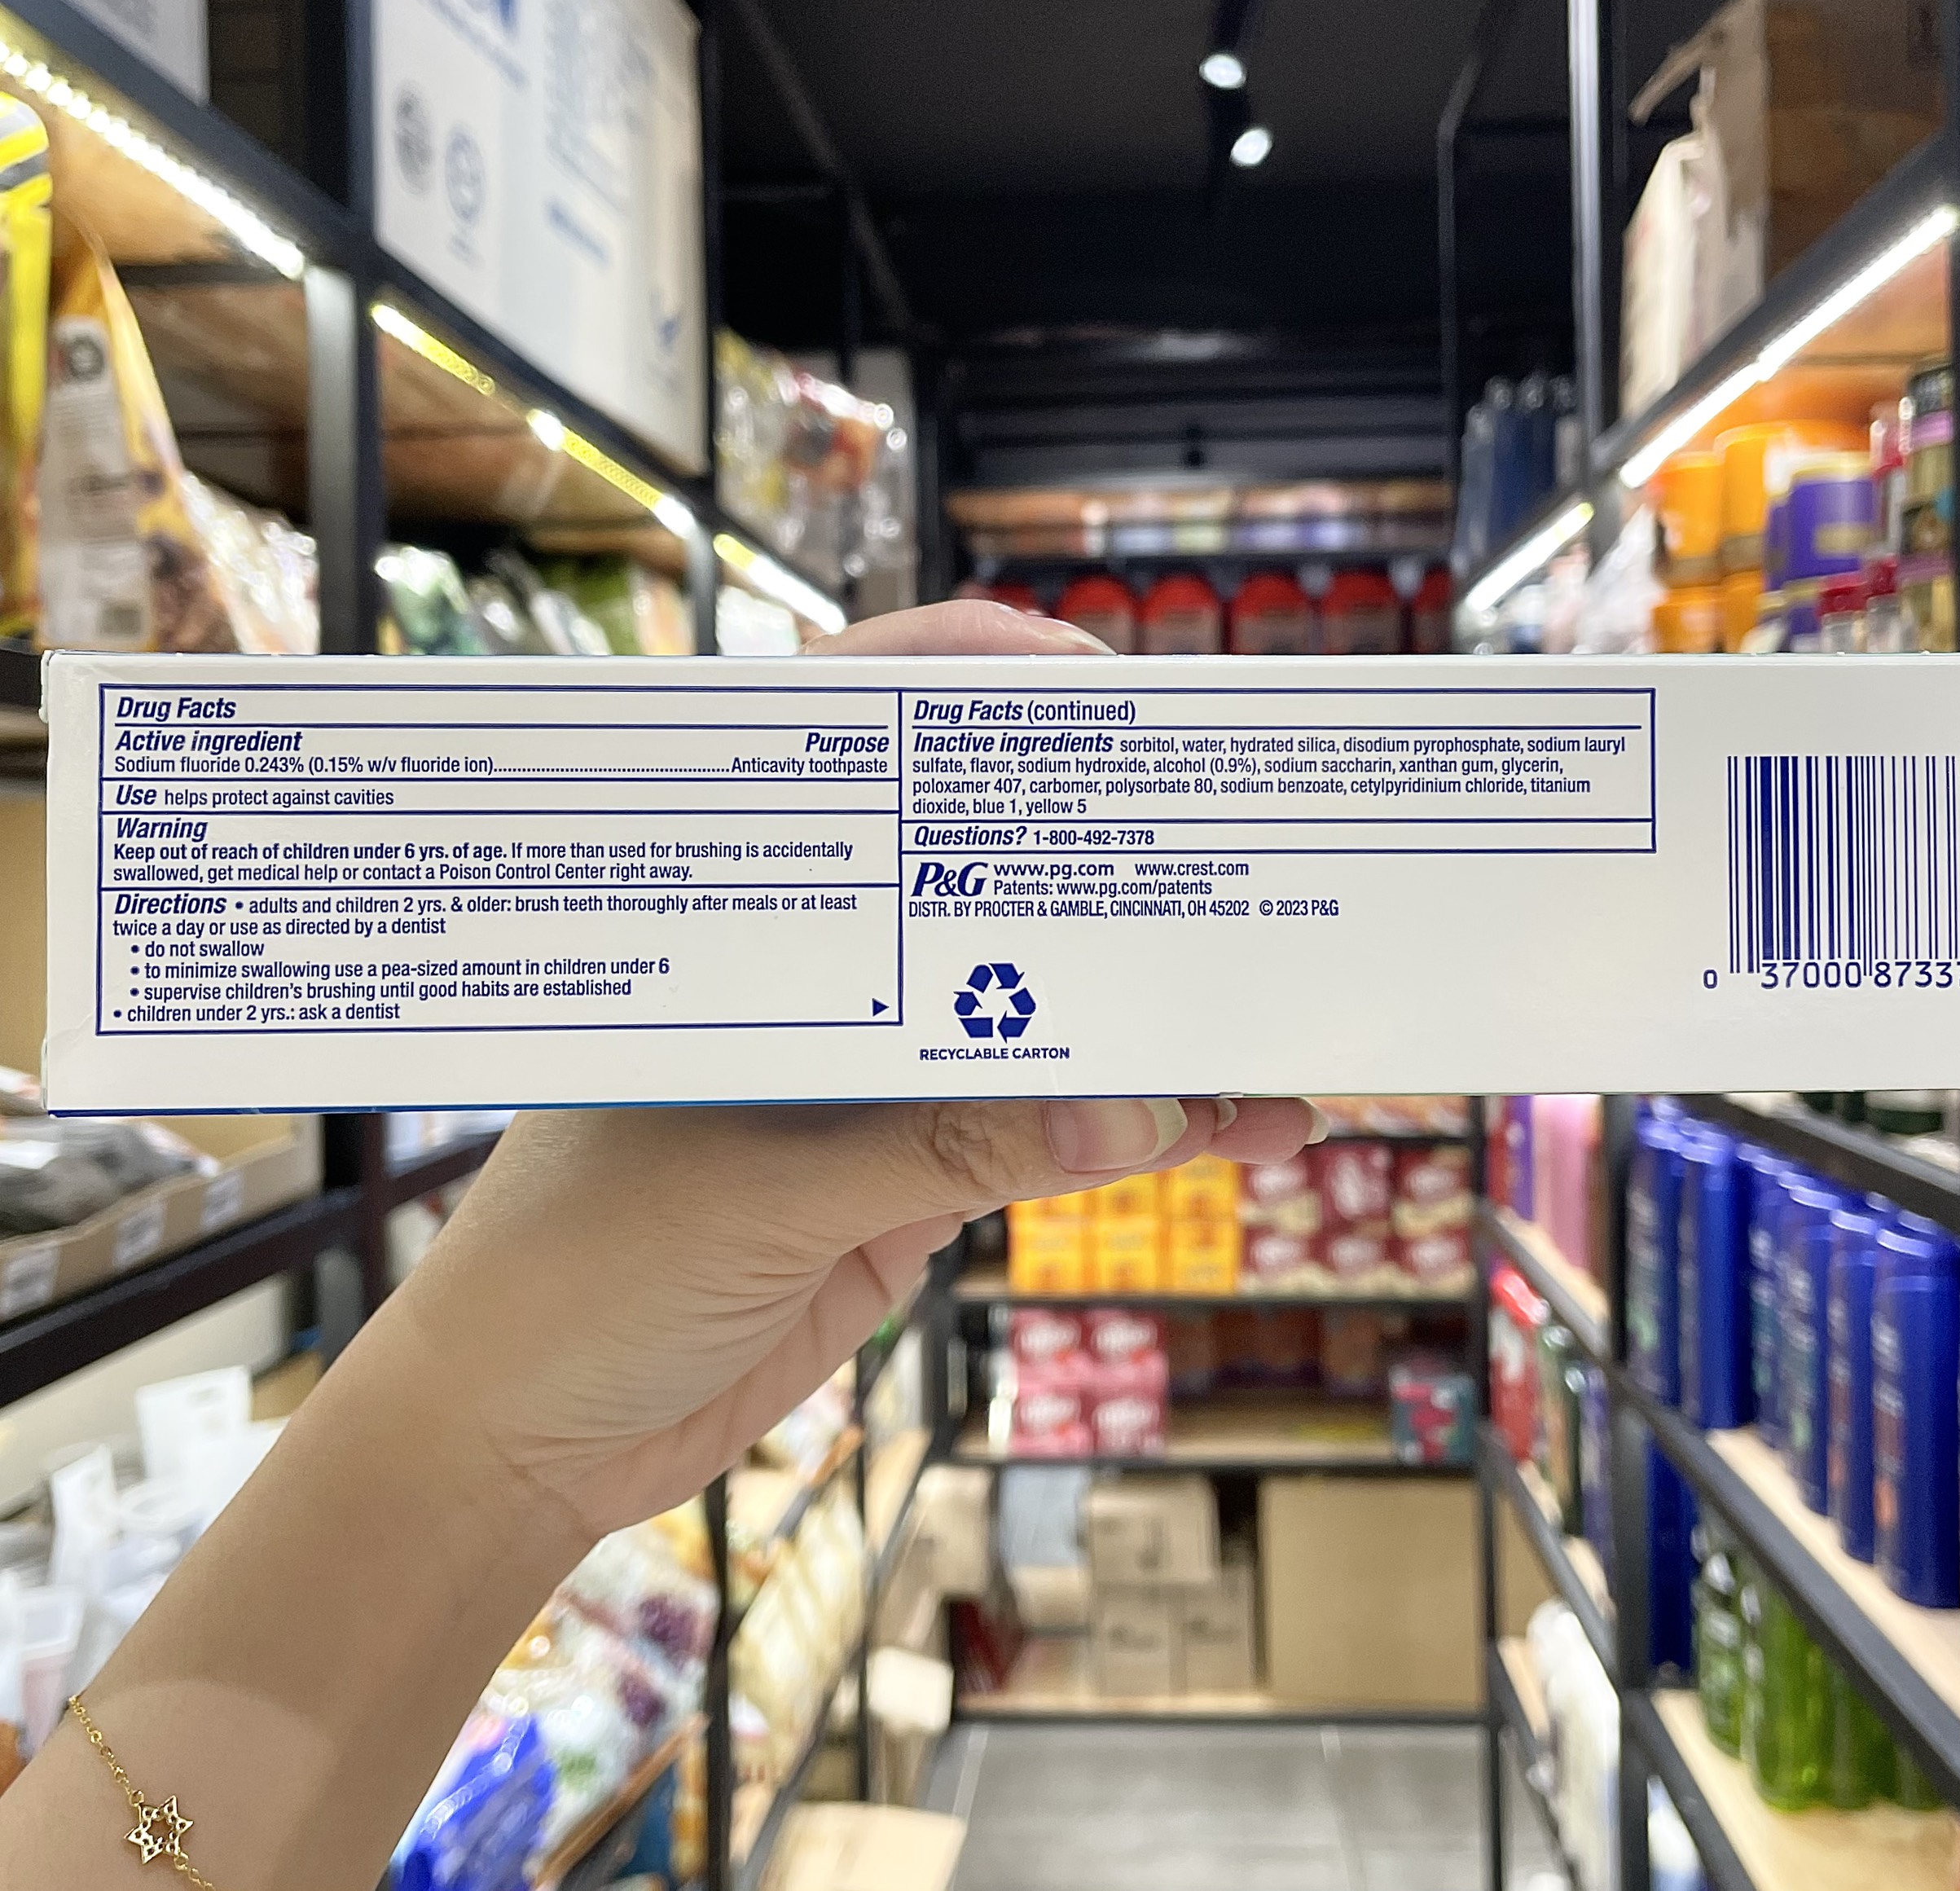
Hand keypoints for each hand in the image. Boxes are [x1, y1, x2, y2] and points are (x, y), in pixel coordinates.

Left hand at [385, 601, 1319, 1543]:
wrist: (517, 1441)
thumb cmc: (571, 1272)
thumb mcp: (761, 1193)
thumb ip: (945, 1148)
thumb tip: (1137, 1106)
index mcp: (741, 919)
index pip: (848, 748)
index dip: (962, 681)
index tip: (1086, 681)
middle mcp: (814, 973)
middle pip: (974, 874)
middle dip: (1099, 852)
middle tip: (1232, 839)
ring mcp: (871, 1077)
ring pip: (1034, 1014)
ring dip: (1152, 1017)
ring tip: (1280, 1014)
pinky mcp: (908, 1177)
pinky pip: (1045, 1136)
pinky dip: (1141, 1133)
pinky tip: (1234, 1128)